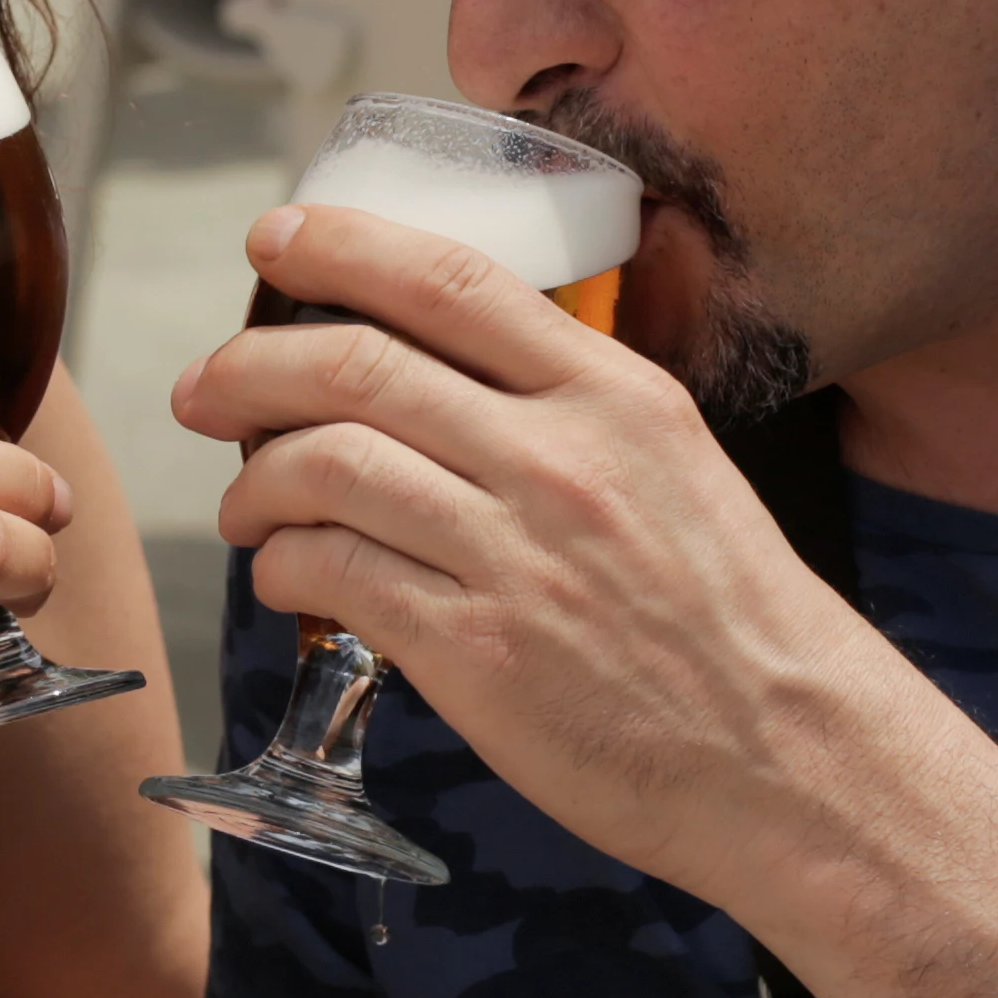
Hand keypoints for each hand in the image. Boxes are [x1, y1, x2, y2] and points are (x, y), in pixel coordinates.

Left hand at [168, 205, 938, 898]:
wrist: (793, 758)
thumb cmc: (731, 622)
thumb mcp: (677, 469)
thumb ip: (572, 414)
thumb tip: (448, 381)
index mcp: (614, 396)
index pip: (450, 280)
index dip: (340, 244)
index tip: (275, 238)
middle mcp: (560, 458)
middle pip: (356, 366)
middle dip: (249, 368)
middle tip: (205, 389)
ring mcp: (514, 555)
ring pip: (327, 468)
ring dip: (255, 482)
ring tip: (245, 505)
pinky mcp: (475, 652)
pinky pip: (335, 575)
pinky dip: (285, 568)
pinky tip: (287, 578)